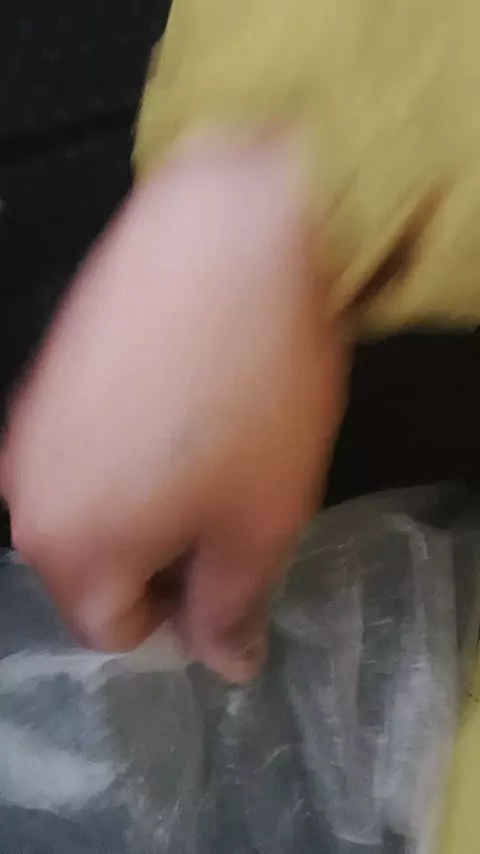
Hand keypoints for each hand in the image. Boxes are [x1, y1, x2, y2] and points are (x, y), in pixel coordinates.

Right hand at [1, 133, 346, 680]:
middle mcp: (26, 490)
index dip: (180, 617)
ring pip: (92, 505)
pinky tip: (183, 410)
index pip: (113, 630)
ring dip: (148, 504)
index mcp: (68, 544)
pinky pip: (88, 447)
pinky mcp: (52, 372)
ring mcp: (33, 423)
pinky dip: (131, 453)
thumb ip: (229, 605)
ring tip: (212, 455)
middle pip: (96, 566)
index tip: (231, 575)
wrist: (224, 235)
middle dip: (162, 560)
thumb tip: (221, 661)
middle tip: (230, 510)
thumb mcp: (259, 520)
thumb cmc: (251, 392)